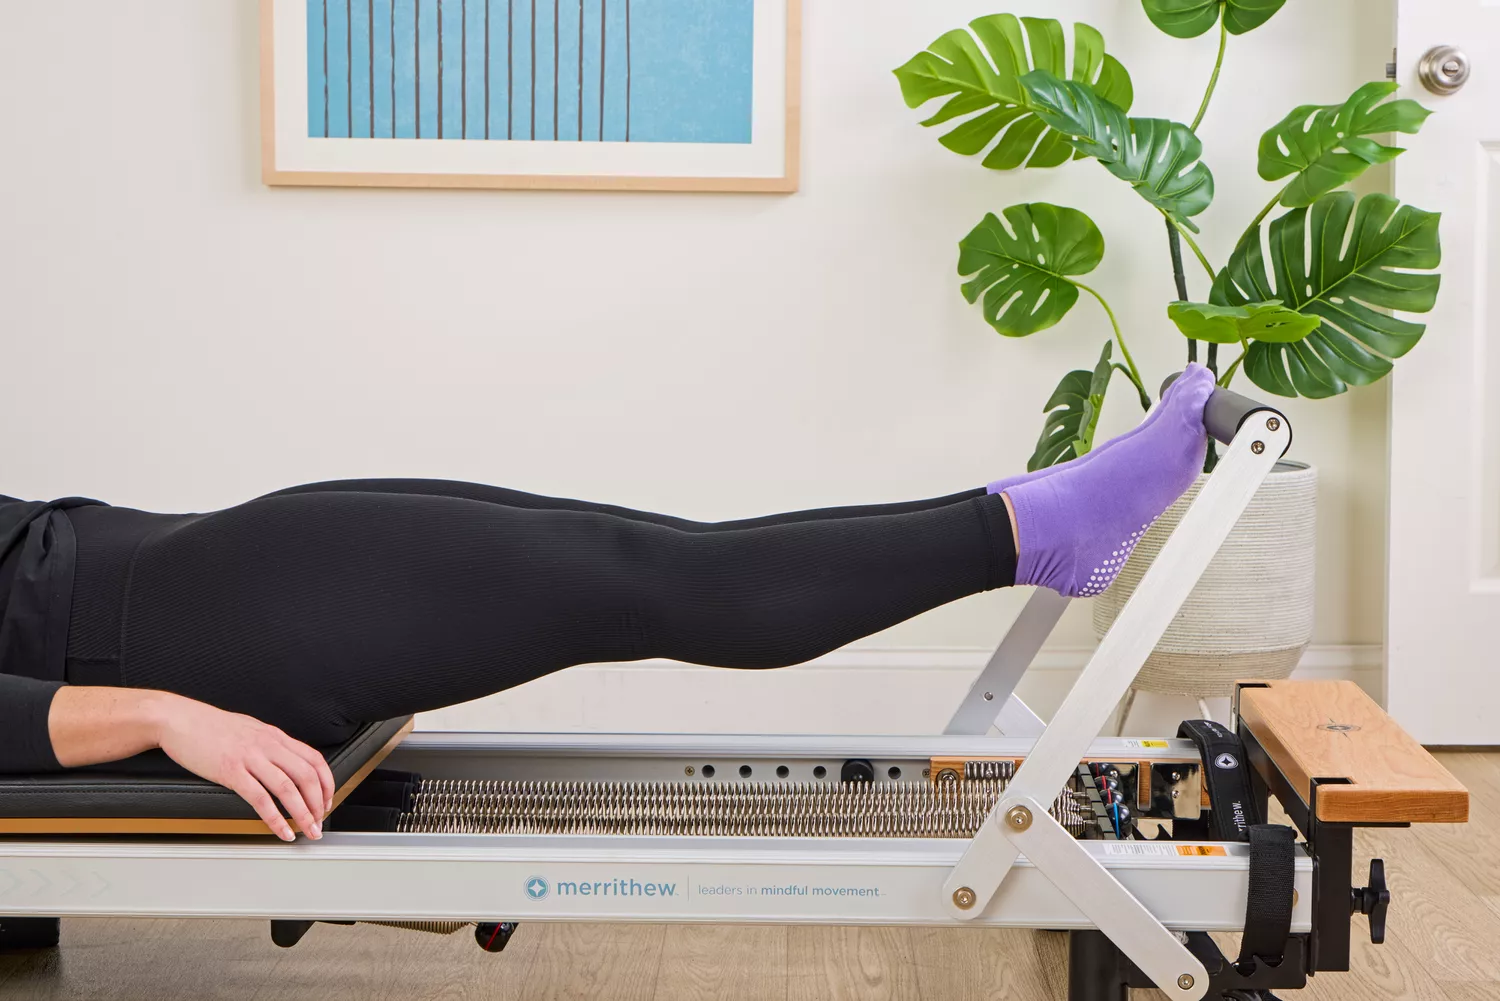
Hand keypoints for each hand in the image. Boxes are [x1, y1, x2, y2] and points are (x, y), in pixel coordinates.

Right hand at [152, 696, 335, 840]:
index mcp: (275, 736)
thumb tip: (284, 763)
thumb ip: (269, 745)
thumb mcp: (250, 729)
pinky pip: (260, 799)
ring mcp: (250, 758)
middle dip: (318, 803)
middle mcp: (268, 745)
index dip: (326, 783)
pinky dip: (275, 819)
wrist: (179, 719)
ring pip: (288, 788)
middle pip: (307, 776)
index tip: (327, 801)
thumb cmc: (210, 726)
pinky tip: (281, 831)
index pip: (314, 760)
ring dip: (302, 814)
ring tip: (308, 830)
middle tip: (320, 823)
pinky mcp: (231, 771)